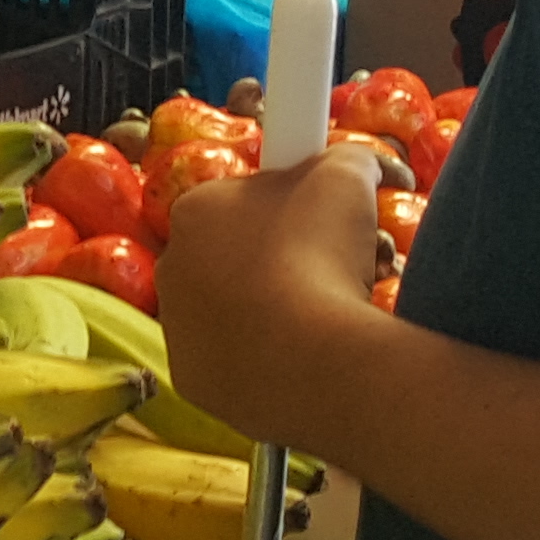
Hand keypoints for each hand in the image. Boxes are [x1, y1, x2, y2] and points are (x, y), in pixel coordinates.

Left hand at [156, 144, 391, 453]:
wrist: (313, 359)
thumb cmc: (321, 255)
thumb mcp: (348, 177)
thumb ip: (350, 158)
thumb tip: (367, 164)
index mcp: (195, 209)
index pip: (246, 198)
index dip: (294, 207)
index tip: (327, 221)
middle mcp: (172, 267)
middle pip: (241, 255)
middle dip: (290, 259)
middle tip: (340, 268)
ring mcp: (178, 330)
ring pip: (238, 310)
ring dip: (281, 308)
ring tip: (331, 314)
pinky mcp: (193, 381)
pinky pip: (237, 361)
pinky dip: (269, 358)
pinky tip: (308, 355)